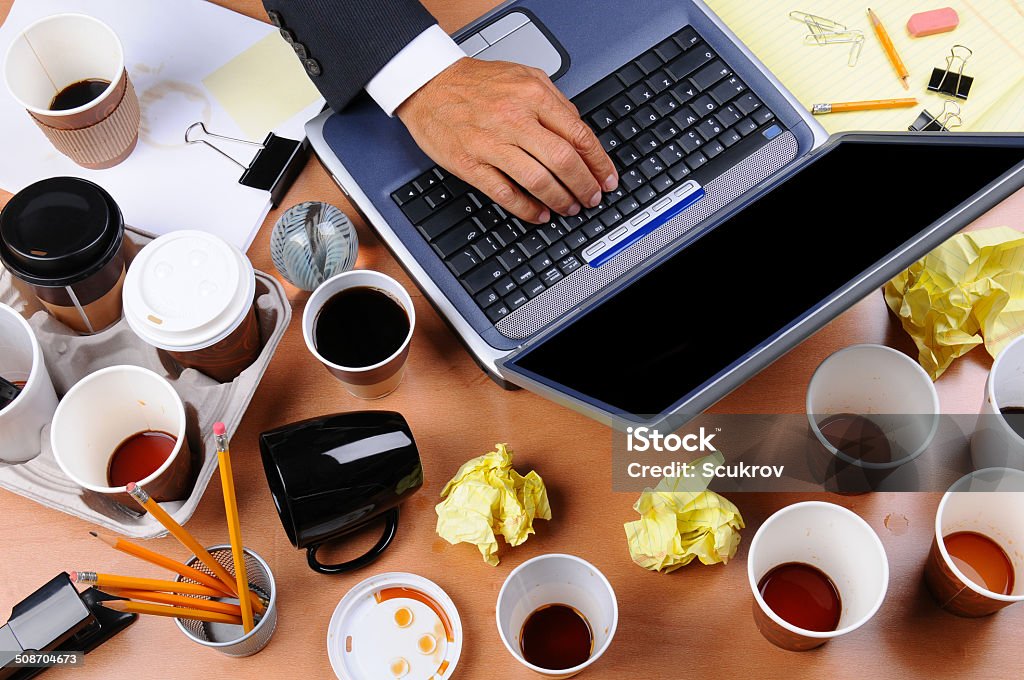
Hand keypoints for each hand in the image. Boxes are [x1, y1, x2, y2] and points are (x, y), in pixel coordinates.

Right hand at [396, 58, 618, 223]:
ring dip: (559, 199)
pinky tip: (539, 214)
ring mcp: (491, 143)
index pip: (578, 134)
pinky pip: (505, 193)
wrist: (428, 84)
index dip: (598, 163)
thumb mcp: (523, 77)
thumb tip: (578, 132)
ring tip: (569, 208)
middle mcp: (514, 118)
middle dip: (584, 185)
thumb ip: (554, 102)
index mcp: (533, 95)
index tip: (606, 179)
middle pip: (563, 160)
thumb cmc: (475, 83)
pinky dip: (527, 209)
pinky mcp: (470, 163)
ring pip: (538, 179)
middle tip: (591, 198)